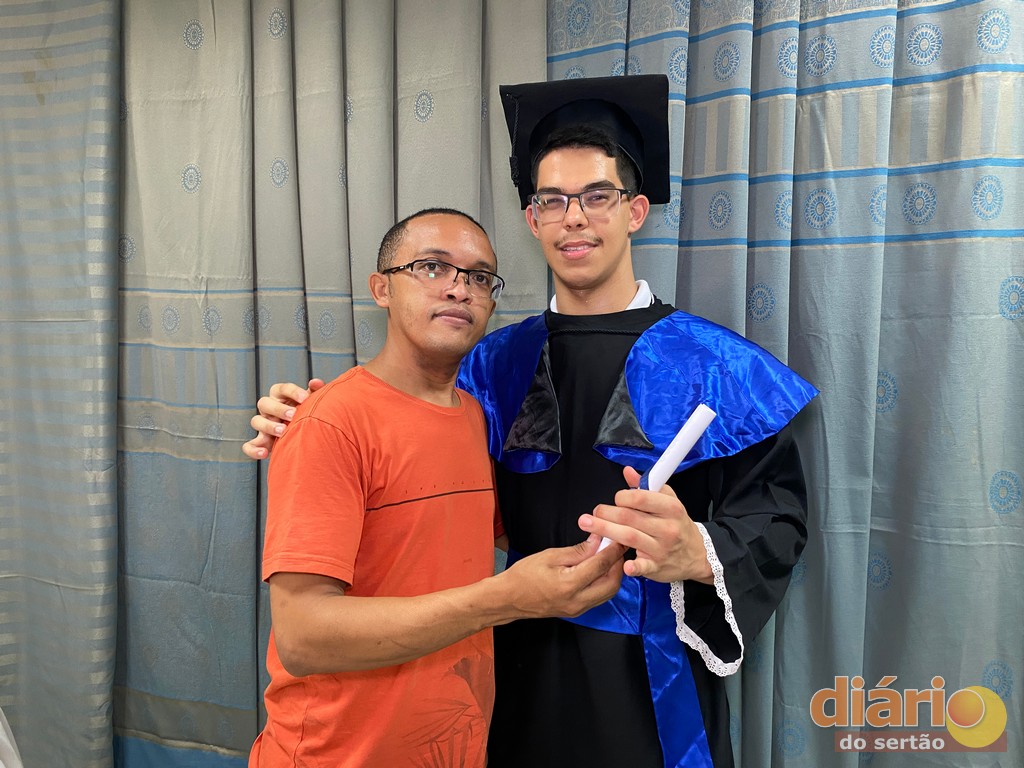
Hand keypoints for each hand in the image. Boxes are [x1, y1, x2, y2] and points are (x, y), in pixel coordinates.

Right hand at [241, 379, 325, 458]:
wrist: (305, 434)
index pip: (281, 389)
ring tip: (283, 432)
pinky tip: (265, 453)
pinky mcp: (261, 442)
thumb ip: (314, 392)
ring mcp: (263, 425)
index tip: (305, 398)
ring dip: (268, 426)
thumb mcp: (311, 402)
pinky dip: (253, 450)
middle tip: (293, 415)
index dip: (292, 392)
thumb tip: (316, 382)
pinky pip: (249, 445)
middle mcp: (269, 409)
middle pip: (264, 403)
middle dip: (278, 409)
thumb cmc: (307, 413)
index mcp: (280, 397)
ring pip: (256, 421)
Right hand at [501, 535, 625, 618]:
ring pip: (608, 593)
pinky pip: (599, 598)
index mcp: (569, 584)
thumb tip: (597, 541)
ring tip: (609, 558)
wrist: (509, 599)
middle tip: (616, 548)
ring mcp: (578, 610)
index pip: (601, 566)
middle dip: (618, 565)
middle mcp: (577, 601)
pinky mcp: (577, 612)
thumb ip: (578, 551)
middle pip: (612, 584)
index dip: (613, 550)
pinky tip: (600, 570)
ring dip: (613, 575)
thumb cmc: (524, 576)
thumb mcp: (550, 556)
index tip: (618, 538)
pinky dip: (605, 583)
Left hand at [579, 466, 712, 583]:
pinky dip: (634, 566)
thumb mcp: (668, 501)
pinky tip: (624, 566)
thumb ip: (647, 486)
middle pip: (629, 517)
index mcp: (671, 508)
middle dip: (606, 513)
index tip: (616, 499)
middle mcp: (667, 528)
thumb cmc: (678, 524)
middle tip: (592, 513)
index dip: (622, 496)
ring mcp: (662, 548)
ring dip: (606, 530)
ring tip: (588, 525)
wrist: (697, 554)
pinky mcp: (657, 567)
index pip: (641, 497)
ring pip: (629, 537)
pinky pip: (644, 566)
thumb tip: (627, 472)